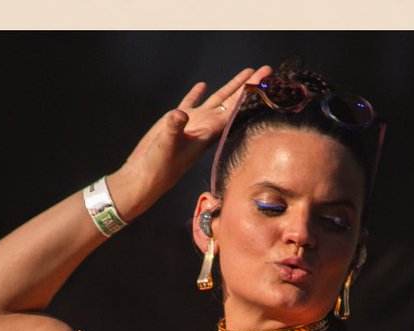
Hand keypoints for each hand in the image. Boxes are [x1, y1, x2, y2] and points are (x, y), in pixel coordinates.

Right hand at [110, 66, 271, 214]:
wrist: (147, 177)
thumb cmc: (159, 166)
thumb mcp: (166, 146)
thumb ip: (174, 129)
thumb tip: (179, 114)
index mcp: (208, 131)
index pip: (236, 106)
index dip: (250, 91)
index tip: (266, 78)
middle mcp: (205, 126)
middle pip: (233, 100)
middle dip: (249, 85)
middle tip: (267, 69)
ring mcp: (192, 123)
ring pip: (217, 100)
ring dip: (231, 87)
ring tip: (246, 73)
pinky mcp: (177, 122)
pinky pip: (191, 104)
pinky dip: (197, 94)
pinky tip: (202, 85)